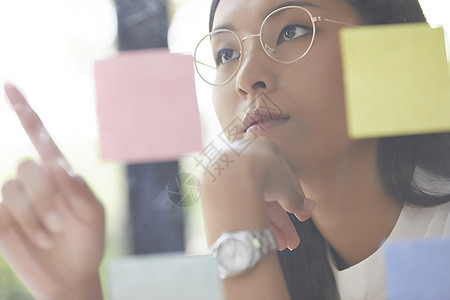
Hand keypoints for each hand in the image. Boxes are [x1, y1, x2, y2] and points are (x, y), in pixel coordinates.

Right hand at [0, 83, 104, 298]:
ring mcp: (16, 200)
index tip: (10, 85)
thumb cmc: (87, 242)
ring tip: (50, 237)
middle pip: (29, 166)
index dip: (25, 111)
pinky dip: (18, 224)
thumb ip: (80, 190)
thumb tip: (58, 165)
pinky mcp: (0, 219)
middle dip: (46, 198)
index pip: (40, 136)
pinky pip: (0, 207)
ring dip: (34, 216)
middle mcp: (36, 181)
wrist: (70, 276)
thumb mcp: (94, 216)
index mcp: (60, 174)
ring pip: (12, 188)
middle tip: (62, 225)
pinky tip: (33, 240)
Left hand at [200, 137, 313, 250]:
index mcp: (263, 147)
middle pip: (267, 194)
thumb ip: (296, 198)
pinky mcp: (214, 186)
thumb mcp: (287, 187)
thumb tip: (309, 208)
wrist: (232, 176)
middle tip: (292, 242)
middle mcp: (244, 157)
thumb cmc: (265, 174)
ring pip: (252, 202)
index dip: (295, 200)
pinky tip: (262, 237)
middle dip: (282, 221)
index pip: (283, 177)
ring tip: (280, 246)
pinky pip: (237, 205)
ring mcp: (228, 171)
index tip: (303, 218)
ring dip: (269, 226)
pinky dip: (251, 220)